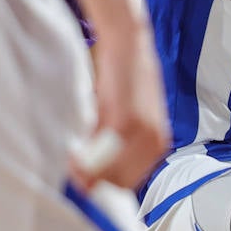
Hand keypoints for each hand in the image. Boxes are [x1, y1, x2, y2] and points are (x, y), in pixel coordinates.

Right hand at [72, 28, 169, 191]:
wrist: (128, 46)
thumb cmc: (121, 81)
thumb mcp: (120, 118)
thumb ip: (111, 146)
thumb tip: (89, 180)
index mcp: (158, 145)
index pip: (131, 181)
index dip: (104, 184)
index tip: (84, 178)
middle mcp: (156, 143)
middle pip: (120, 182)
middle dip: (94, 180)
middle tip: (73, 168)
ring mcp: (144, 134)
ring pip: (111, 172)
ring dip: (87, 171)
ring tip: (72, 159)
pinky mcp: (128, 121)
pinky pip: (104, 152)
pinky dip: (86, 157)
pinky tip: (75, 152)